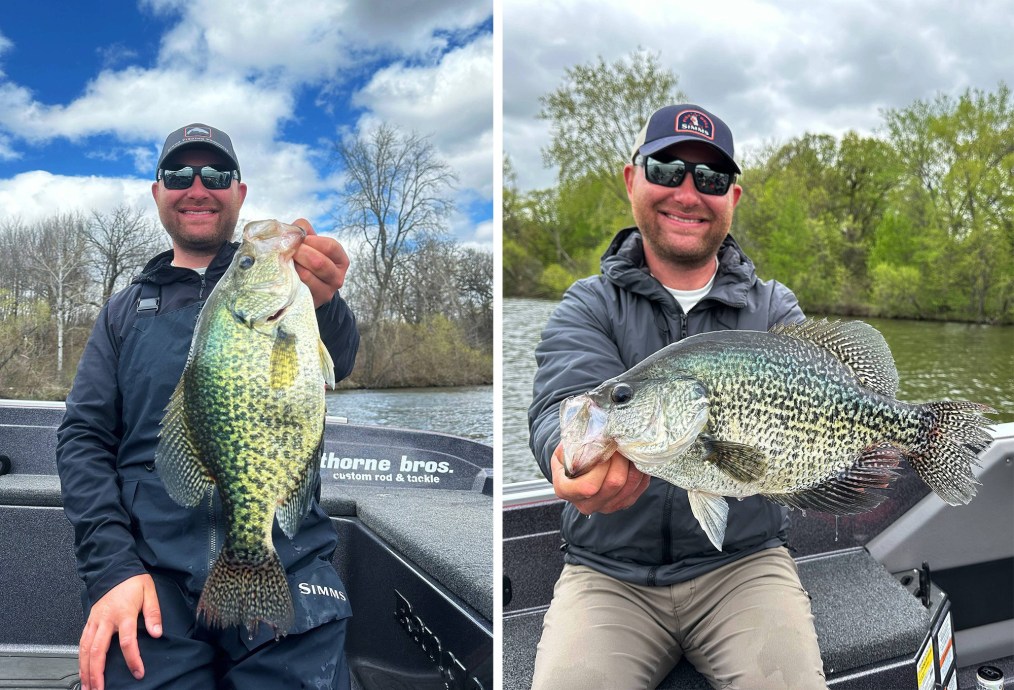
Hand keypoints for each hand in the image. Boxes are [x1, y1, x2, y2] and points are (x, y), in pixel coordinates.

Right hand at [79, 574, 161, 689]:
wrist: (114, 569)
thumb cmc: (133, 581)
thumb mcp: (150, 593)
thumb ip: (153, 614)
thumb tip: (157, 632)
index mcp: (123, 614)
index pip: (127, 642)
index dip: (132, 659)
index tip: (138, 672)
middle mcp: (105, 620)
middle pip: (97, 651)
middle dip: (98, 673)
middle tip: (100, 689)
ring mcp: (94, 621)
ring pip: (85, 650)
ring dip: (86, 670)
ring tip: (88, 686)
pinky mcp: (89, 621)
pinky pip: (81, 643)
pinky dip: (80, 659)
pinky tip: (82, 670)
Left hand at [290, 218, 349, 307]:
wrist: (307, 288)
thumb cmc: (307, 260)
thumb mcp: (310, 243)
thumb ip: (303, 231)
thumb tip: (292, 231)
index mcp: (341, 261)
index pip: (331, 246)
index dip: (312, 241)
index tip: (300, 239)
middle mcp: (337, 278)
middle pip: (319, 262)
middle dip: (300, 252)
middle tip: (287, 249)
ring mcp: (326, 293)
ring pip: (306, 276)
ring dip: (291, 265)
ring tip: (283, 259)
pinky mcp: (311, 302)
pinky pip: (297, 288)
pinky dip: (287, 278)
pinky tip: (283, 272)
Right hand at [551, 444, 649, 514]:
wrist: (576, 465)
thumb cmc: (570, 453)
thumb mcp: (566, 447)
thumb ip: (578, 446)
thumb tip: (600, 440)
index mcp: (565, 490)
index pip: (589, 486)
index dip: (601, 467)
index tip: (604, 448)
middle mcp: (585, 504)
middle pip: (613, 484)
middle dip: (620, 460)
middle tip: (619, 444)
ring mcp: (604, 507)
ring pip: (628, 487)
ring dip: (632, 466)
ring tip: (627, 450)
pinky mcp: (621, 505)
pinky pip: (638, 490)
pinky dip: (639, 474)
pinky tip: (634, 461)